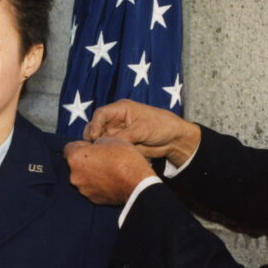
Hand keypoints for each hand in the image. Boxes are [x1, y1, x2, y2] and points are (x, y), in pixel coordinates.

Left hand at [64, 137, 155, 204]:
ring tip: (108, 170)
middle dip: (85, 160)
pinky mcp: (93, 199)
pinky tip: (111, 180)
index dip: (80, 145)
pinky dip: (98, 184)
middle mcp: (74, 176)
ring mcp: (83, 189)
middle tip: (102, 158)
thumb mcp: (110, 139)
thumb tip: (94, 147)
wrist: (138, 183)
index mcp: (75, 158)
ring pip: (83, 177)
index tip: (91, 146)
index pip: (69, 148)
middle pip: (75, 164)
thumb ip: (96, 142)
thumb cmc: (124, 159)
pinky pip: (92, 188)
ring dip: (91, 173)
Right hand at [82, 99, 199, 167]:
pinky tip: (105, 158)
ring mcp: (117, 132)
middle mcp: (116, 120)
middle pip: (96, 126)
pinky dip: (106, 152)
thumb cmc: (161, 126)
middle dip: (92, 136)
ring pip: (100, 139)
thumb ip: (123, 136)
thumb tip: (106, 144)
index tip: (94, 137)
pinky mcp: (121, 144)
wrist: (174, 140)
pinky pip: (109, 148)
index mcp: (121, 109)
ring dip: (98, 146)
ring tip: (99, 154)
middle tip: (94, 147)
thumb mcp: (141, 129)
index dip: (95, 124)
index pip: (101, 114)